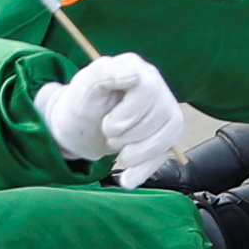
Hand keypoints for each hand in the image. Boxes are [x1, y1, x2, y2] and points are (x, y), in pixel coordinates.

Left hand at [34, 51, 187, 183]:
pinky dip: (143, 171)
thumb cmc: (83, 102)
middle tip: (107, 132)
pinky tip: (126, 179)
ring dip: (134, 152)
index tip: (109, 124)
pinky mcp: (166, 133)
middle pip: (156, 116)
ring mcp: (165, 109)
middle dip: (126, 134)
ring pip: (166, 137)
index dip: (128, 113)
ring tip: (114, 145)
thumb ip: (105, 73)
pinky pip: (164, 156)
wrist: (82, 126)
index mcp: (136, 68)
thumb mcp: (84, 86)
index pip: (147, 90)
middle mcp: (156, 85)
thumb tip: (133, 75)